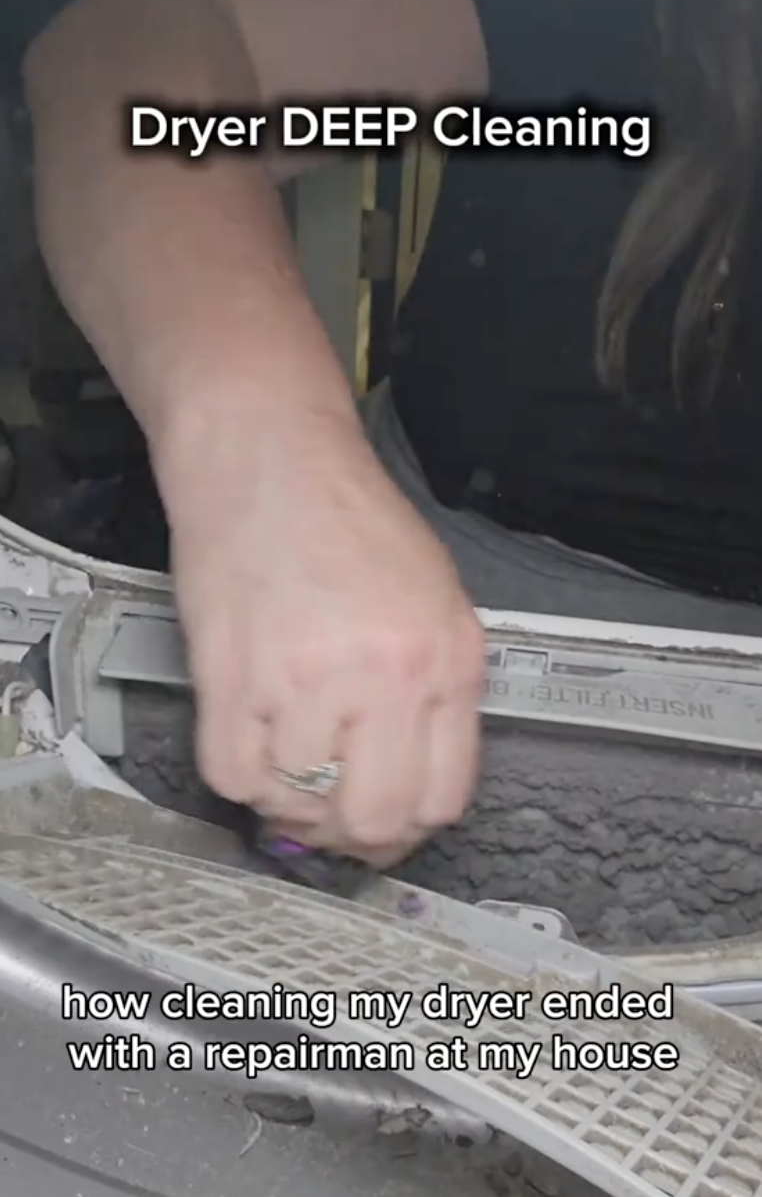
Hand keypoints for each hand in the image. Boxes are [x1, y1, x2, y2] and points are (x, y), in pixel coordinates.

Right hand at [164, 406, 483, 865]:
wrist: (270, 459)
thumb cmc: (347, 518)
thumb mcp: (436, 597)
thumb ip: (437, 689)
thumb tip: (414, 774)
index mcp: (446, 660)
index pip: (443, 796)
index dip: (411, 825)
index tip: (389, 821)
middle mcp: (383, 677)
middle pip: (373, 819)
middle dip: (353, 833)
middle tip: (334, 815)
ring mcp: (305, 679)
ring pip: (296, 802)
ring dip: (290, 793)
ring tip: (288, 750)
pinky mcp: (232, 675)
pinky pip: (234, 777)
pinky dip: (242, 775)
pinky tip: (252, 739)